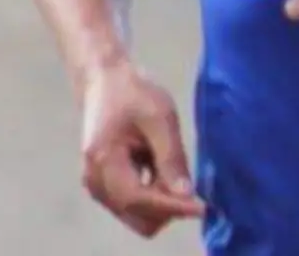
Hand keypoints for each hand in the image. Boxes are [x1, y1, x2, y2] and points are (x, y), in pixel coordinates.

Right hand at [77, 59, 203, 236]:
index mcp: (104, 160)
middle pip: (138, 218)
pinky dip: (154, 196)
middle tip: (190, 182)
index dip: (173, 207)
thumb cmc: (133, 93)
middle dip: (168, 208)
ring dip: (162, 201)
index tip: (203, 206)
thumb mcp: (160, 117)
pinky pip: (134, 206)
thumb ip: (171, 157)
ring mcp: (98, 187)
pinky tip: (163, 169)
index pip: (139, 200)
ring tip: (172, 166)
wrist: (105, 82)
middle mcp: (95, 182)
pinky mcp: (105, 187)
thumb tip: (186, 194)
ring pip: (138, 216)